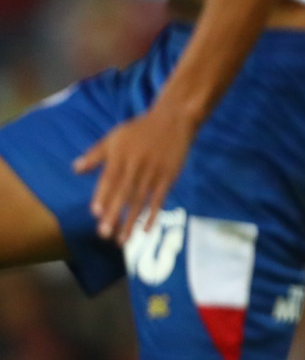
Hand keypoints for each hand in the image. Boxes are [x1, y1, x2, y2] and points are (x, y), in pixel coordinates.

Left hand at [74, 102, 197, 243]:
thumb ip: (95, 155)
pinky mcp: (169, 177)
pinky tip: (146, 229)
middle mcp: (136, 166)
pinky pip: (159, 199)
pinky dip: (153, 215)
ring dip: (131, 221)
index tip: (95, 214)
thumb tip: (75, 170)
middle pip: (124, 194)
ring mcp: (154, 173)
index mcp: (121, 156)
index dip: (103, 196)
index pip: (109, 179)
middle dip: (114, 215)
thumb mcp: (114, 137)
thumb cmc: (139, 130)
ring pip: (140, 201)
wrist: (173, 120)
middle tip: (104, 234)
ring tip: (122, 239)